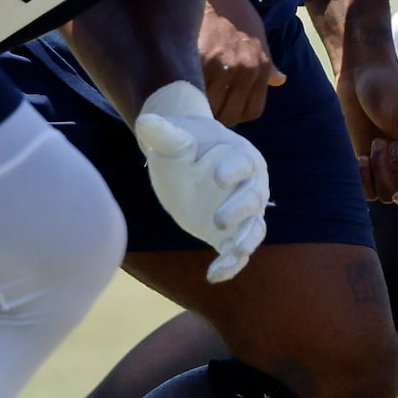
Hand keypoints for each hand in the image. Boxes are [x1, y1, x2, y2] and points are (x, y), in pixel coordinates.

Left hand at [130, 83, 268, 281]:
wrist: (188, 161)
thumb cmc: (185, 145)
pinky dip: (230, 264)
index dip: (234, 170)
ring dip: (245, 241)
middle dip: (240, 210)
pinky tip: (213, 276)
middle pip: (253, 199)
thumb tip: (144, 121)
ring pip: (253, 229)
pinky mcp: (229, 234)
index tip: (219, 177)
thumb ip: (164, 133)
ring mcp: (242, 213)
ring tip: (232, 253)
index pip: (243, 164)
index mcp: (240, 157)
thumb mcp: (173, 139)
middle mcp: (249, 186)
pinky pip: (236, 252)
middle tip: (219, 219)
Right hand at [199, 0, 283, 124]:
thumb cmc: (241, 16)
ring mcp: (222, 66)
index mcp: (260, 69)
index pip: (252, 111)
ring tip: (193, 103)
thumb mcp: (261, 40)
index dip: (238, 116)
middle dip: (217, 117)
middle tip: (205, 111)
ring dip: (201, 109)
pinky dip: (189, 94)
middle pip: (230, 114)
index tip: (225, 111)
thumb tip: (281, 80)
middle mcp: (245, 71)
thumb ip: (269, 65)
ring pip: (210, 106)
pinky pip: (194, 89)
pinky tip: (184, 90)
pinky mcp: (200, 59)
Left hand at [340, 61, 397, 215]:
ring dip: (381, 173)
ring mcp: (393, 166)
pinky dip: (363, 178)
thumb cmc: (388, 88)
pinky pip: (369, 190)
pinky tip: (359, 158)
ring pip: (391, 195)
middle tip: (397, 196)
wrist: (358, 75)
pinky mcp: (370, 166)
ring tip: (376, 144)